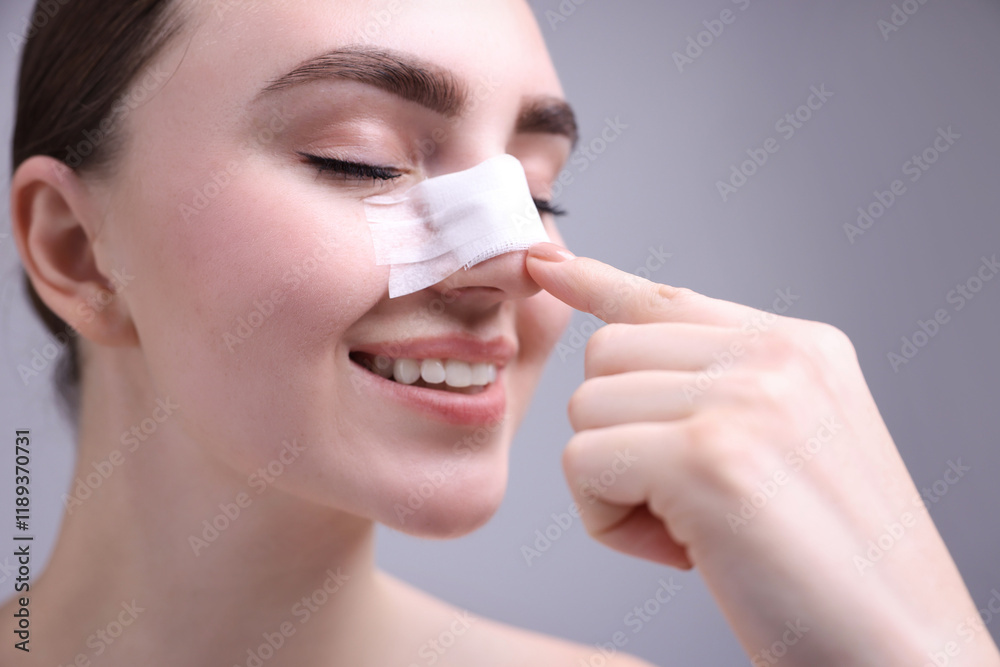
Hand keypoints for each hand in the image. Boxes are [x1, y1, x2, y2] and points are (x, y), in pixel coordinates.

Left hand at [525, 242, 999, 666]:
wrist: (902, 656)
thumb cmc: (835, 571)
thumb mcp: (788, 448)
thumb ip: (713, 388)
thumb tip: (612, 341)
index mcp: (801, 347)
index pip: (667, 298)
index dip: (597, 284)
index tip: (545, 265)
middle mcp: (775, 356)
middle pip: (606, 356)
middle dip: (619, 437)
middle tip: (687, 504)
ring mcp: (745, 399)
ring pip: (587, 409)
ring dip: (615, 484)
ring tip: (695, 531)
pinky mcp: (706, 458)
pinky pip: (582, 463)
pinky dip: (608, 522)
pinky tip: (683, 554)